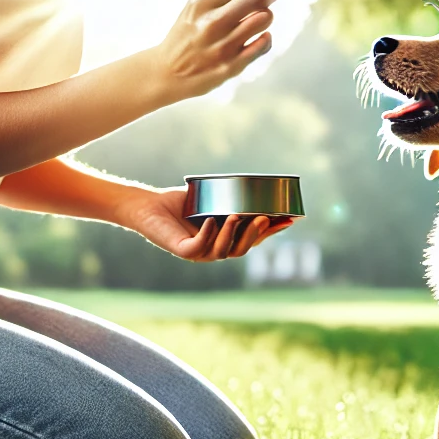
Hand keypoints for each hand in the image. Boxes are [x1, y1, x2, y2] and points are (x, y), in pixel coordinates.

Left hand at [118, 186, 292, 262]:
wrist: (148, 206)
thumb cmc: (180, 202)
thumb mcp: (212, 198)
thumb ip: (231, 198)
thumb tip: (259, 185)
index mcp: (224, 240)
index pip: (252, 239)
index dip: (271, 232)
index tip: (290, 219)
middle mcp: (213, 250)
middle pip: (241, 249)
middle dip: (256, 235)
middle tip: (266, 217)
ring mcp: (197, 253)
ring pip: (222, 251)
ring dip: (233, 235)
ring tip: (238, 216)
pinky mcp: (180, 250)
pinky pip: (198, 247)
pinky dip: (208, 236)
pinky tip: (213, 222)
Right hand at [153, 0, 281, 105]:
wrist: (166, 72)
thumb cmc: (189, 33)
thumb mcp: (197, 7)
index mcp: (200, 3)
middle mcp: (211, 23)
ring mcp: (222, 46)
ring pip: (264, 19)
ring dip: (267, 15)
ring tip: (260, 18)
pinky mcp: (231, 67)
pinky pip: (264, 44)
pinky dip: (266, 38)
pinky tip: (259, 37)